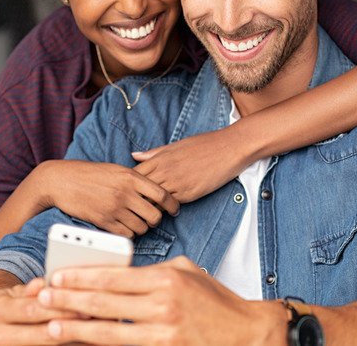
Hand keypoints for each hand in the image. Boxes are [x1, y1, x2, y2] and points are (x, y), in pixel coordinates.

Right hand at [0, 277, 87, 345]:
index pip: (32, 309)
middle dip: (69, 324)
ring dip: (70, 341)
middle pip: (40, 332)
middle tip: (94, 318)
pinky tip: (80, 343)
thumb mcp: (10, 295)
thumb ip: (29, 290)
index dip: (60, 306)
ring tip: (92, 332)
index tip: (85, 303)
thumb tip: (45, 282)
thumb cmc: (2, 311)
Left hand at [36, 256, 285, 345]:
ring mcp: (164, 330)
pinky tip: (84, 342)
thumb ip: (155, 271)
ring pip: (109, 329)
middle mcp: (163, 303)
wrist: (247, 334)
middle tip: (42, 297)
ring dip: (77, 328)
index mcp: (166, 277)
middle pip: (105, 301)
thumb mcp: (187, 272)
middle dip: (69, 299)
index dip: (82, 276)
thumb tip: (123, 272)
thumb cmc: (217, 302)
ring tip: (52, 325)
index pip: (114, 275)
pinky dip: (102, 344)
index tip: (57, 276)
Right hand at [38, 160, 179, 237]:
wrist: (62, 180)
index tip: (174, 210)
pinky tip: (124, 227)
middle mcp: (125, 193)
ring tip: (135, 222)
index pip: (162, 194)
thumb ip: (136, 179)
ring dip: (142, 227)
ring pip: (142, 227)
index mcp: (131, 177)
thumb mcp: (116, 169)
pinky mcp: (103, 221)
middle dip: (155, 219)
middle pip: (155, 215)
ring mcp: (114, 208)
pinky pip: (126, 234)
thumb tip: (156, 191)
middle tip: (150, 218)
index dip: (172, 205)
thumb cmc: (90, 174)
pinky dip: (129, 234)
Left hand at [132, 129, 249, 202]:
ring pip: (153, 200)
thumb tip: (134, 156)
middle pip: (140, 190)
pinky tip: (165, 211)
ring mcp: (176, 183)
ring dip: (149, 206)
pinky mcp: (188, 193)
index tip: (127, 190)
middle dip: (135, 198)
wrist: (229, 148)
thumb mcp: (176, 145)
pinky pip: (170, 205)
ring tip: (145, 212)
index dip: (129, 185)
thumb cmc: (204, 144)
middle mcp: (165, 171)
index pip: (134, 175)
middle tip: (132, 206)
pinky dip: (165, 209)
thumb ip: (154, 153)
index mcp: (160, 158)